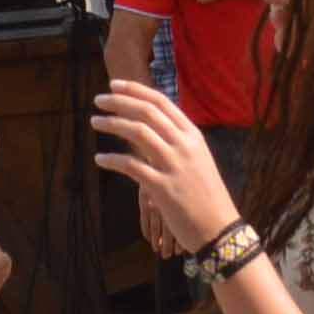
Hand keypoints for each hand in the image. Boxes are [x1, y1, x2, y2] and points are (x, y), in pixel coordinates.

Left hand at [92, 78, 231, 252]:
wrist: (218, 228)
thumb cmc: (206, 195)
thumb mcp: (197, 160)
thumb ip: (178, 142)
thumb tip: (154, 129)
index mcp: (192, 135)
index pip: (161, 102)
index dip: (136, 91)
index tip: (115, 85)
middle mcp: (183, 145)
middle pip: (147, 112)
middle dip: (119, 102)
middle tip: (98, 100)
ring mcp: (173, 165)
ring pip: (138, 132)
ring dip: (112, 124)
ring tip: (95, 122)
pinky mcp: (162, 187)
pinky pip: (131, 166)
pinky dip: (112, 160)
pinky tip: (100, 159)